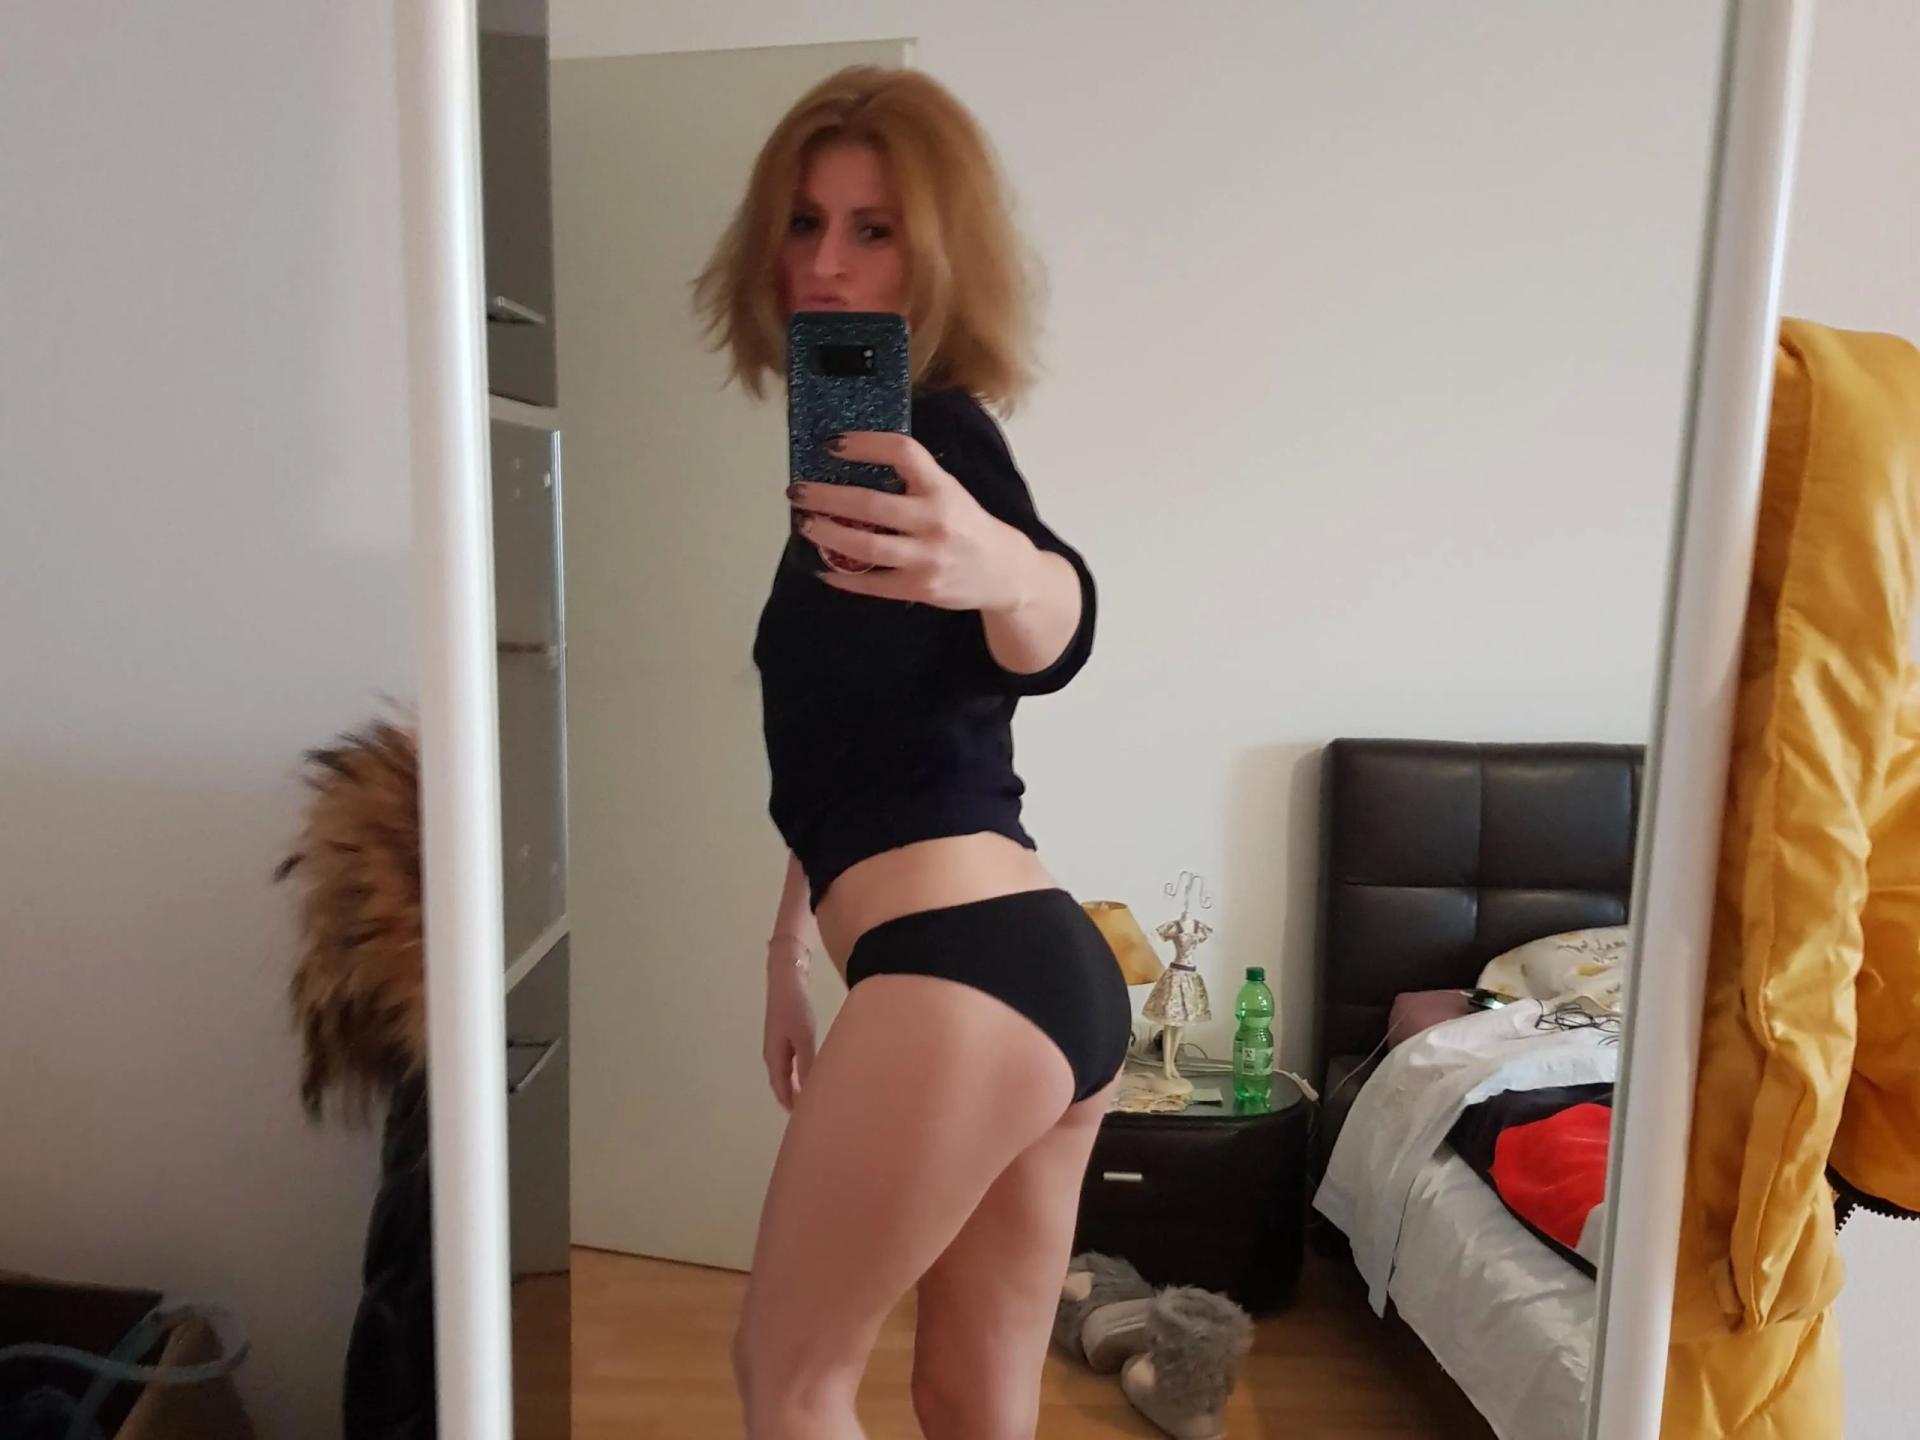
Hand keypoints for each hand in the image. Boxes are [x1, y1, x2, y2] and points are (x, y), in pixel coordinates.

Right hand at [762, 946, 816, 1110]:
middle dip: (793, 1101)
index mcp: (774, 1058)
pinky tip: (811, 1075)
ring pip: (786, 1075)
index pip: (782, 1090)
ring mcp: (777, 1046)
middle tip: (812, 1115)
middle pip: (782, 1085)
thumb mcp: (804, 1037)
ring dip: (796, 1088)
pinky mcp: (784, 1037)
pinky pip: (790, 1065)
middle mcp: (772, 1055)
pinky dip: (799, 1075)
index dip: (792, 1106)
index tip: (806, 1122)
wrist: (785, 981)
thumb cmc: (795, 1009)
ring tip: (813, 1100)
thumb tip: (810, 1090)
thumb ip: (807, 1064)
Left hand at [789, 432, 1036, 611]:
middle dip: (826, 497)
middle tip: (797, 492)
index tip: (832, 444)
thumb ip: (914, 482)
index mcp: (942, 489)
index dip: (864, 443)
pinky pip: (871, 584)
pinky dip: (842, 577)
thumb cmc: (969, 527)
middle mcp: (935, 521)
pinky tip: (822, 568)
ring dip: (827, 534)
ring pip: (865, 547)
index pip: (902, 452)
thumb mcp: (951, 492)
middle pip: (869, 505)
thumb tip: (856, 466)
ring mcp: (926, 558)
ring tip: (805, 525)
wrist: (1004, 573)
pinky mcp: (919, 588)